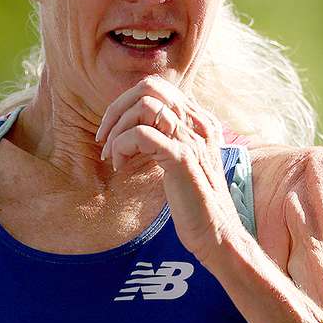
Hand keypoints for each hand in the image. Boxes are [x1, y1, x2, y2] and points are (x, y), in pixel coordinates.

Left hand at [94, 75, 246, 261]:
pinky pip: (142, 134)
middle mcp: (198, 124)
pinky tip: (121, 167)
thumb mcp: (183, 162)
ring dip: (118, 129)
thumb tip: (138, 127)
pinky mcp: (182, 158)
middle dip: (117, 109)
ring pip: (144, 106)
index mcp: (200, 121)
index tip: (113, 133)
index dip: (127, 105)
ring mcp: (192, 140)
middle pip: (150, 87)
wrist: (218, 235)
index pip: (159, 88)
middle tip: (104, 139)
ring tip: (113, 156)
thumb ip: (169, 139)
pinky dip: (122, 146)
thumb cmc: (196, 204)